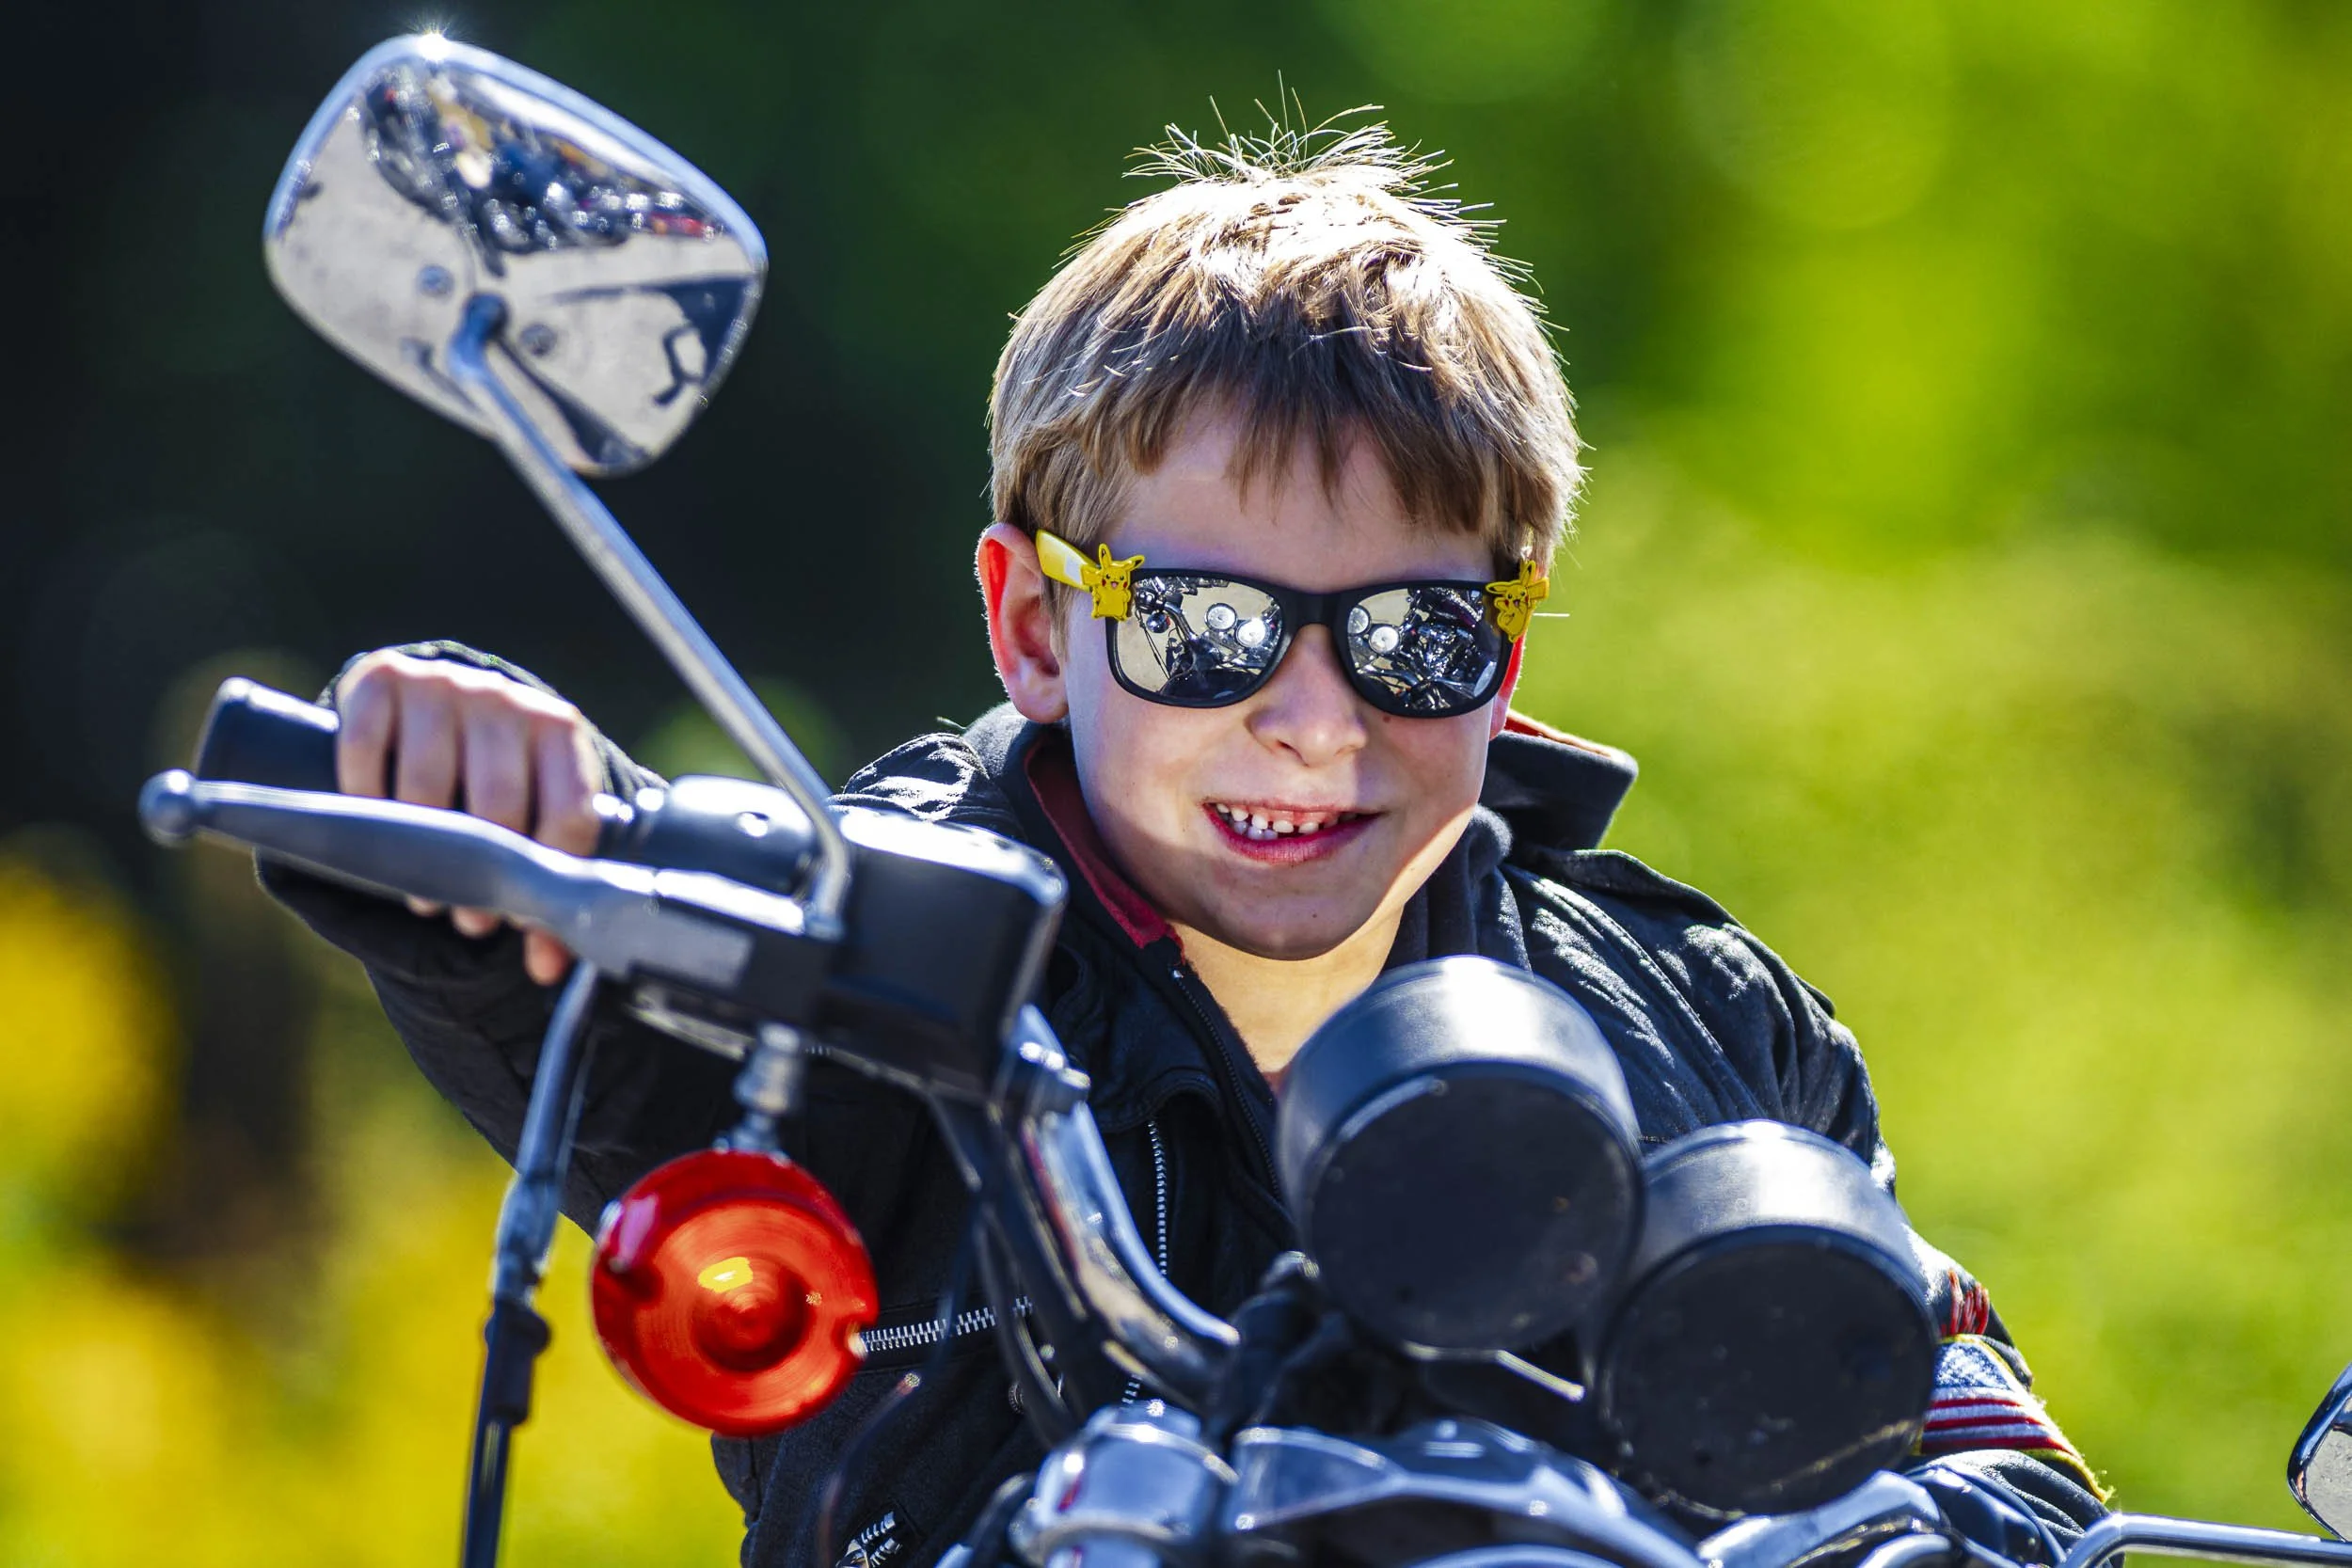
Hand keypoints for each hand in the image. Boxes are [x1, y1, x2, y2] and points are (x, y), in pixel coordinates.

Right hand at [334, 650, 603, 983]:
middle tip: (470, 922)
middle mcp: (508, 700)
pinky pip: (366, 748)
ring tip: (426, 896)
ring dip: (420, 849)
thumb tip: (546, 969)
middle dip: (482, 874)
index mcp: (560, 732)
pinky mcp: (382, 679)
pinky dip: (364, 798)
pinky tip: (375, 829)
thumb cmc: (489, 779)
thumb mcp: (527, 820)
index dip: (544, 875)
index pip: (569, 812)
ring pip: (429, 779)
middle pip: (500, 801)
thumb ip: (539, 885)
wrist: (435, 705)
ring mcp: (445, 684)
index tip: (518, 921)